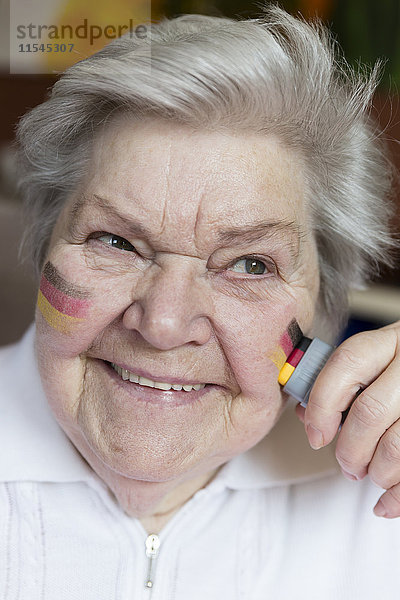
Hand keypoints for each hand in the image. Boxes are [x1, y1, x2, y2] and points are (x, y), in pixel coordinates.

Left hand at [295, 321, 399, 517]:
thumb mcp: (377, 360)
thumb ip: (342, 382)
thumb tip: (307, 415)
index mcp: (388, 342)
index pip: (346, 365)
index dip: (323, 404)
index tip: (316, 436)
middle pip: (369, 413)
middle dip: (350, 449)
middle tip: (347, 465)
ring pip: (396, 445)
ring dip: (376, 472)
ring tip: (371, 474)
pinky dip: (398, 497)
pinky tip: (386, 504)